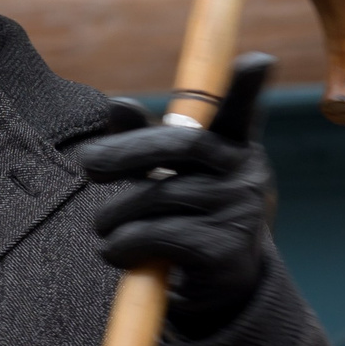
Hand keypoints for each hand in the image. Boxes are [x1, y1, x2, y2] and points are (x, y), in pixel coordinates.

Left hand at [74, 54, 276, 339]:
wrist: (218, 284)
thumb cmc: (186, 213)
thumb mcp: (168, 174)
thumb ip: (142, 139)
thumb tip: (117, 105)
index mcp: (234, 145)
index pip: (240, 110)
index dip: (246, 87)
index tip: (257, 61)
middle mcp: (244, 173)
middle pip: (182, 145)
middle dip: (127, 150)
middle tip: (87, 163)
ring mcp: (239, 211)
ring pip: (158, 197)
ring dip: (116, 214)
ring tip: (103, 226)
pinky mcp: (224, 250)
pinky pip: (157, 236)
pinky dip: (124, 244)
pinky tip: (115, 251)